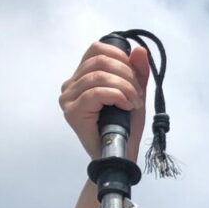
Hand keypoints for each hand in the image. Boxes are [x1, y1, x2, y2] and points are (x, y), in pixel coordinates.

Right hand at [57, 41, 150, 160]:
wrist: (120, 158)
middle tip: (138, 95)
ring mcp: (68, 99)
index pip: (96, 50)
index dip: (120, 58)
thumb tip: (140, 50)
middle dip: (127, 75)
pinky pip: (96, 93)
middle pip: (100, 61)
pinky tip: (126, 106)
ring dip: (125, 88)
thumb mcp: (134, 94)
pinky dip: (117, 96)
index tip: (135, 77)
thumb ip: (137, 73)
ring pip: (99, 76)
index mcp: (81, 77)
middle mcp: (70, 85)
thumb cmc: (124, 128)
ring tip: (134, 103)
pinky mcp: (72, 112)